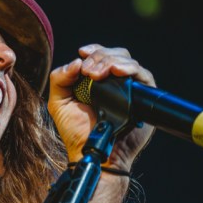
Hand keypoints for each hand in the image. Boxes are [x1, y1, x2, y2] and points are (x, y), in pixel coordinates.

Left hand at [47, 44, 155, 170]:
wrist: (93, 152)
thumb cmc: (76, 132)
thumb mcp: (59, 103)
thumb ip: (60, 79)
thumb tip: (76, 61)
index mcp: (96, 81)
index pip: (101, 55)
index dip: (94, 50)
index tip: (83, 53)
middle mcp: (115, 83)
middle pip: (116, 54)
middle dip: (100, 57)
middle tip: (89, 71)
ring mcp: (130, 89)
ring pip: (128, 62)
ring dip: (112, 62)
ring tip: (97, 74)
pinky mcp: (143, 98)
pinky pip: (143, 76)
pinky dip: (130, 69)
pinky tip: (118, 72)